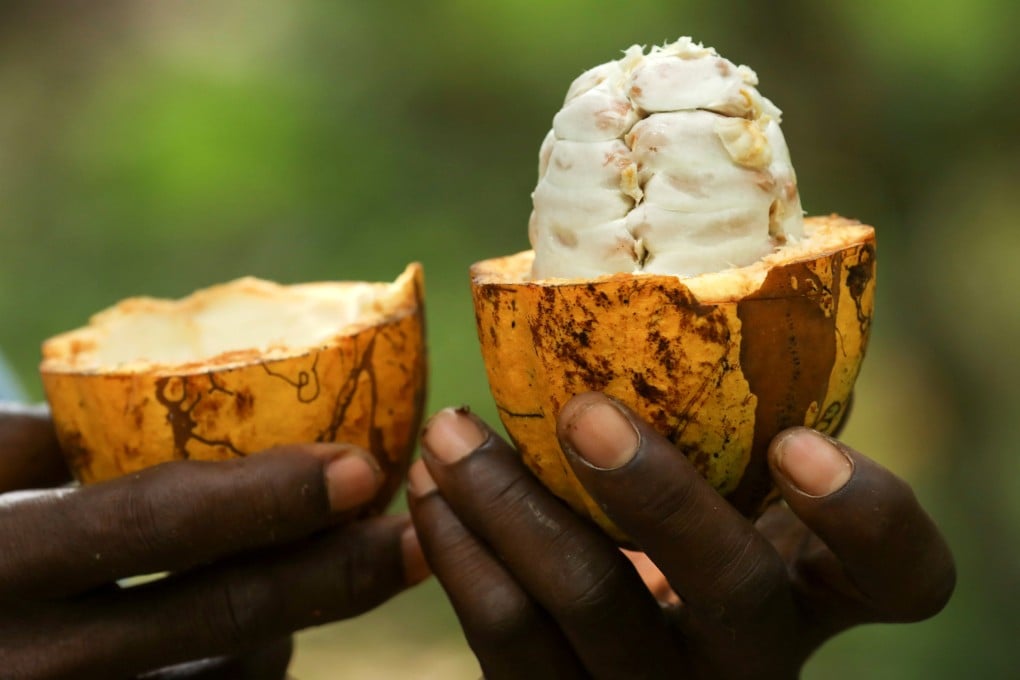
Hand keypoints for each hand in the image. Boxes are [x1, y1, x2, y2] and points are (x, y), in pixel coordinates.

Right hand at [0, 404, 428, 678]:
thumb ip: (52, 446)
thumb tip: (181, 417)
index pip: (150, 522)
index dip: (268, 497)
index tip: (363, 464)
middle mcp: (20, 657)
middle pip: (214, 616)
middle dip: (333, 574)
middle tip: (416, 537)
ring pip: (222, 674)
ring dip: (300, 622)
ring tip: (355, 566)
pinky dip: (249, 667)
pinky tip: (267, 635)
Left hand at [407, 393, 954, 679]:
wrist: (619, 644)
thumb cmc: (676, 523)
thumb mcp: (719, 481)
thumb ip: (715, 420)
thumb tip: (620, 274)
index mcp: (817, 587)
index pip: (901, 575)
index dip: (867, 516)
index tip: (797, 443)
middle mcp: (753, 653)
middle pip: (733, 594)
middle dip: (658, 495)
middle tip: (584, 411)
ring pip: (591, 612)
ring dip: (510, 510)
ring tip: (450, 435)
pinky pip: (507, 642)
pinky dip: (462, 556)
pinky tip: (431, 496)